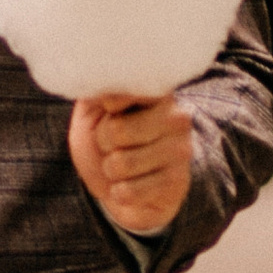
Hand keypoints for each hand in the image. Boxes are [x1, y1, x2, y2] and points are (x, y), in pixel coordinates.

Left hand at [69, 92, 192, 237]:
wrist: (118, 186)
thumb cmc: (105, 142)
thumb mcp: (92, 110)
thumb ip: (96, 90)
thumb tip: (100, 80)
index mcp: (156, 92)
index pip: (124, 91)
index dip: (106, 109)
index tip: (110, 111)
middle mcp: (177, 116)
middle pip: (116, 131)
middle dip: (103, 143)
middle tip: (114, 145)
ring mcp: (180, 150)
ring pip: (121, 163)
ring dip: (111, 170)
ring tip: (123, 165)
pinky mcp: (177, 182)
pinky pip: (128, 191)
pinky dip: (119, 192)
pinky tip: (131, 186)